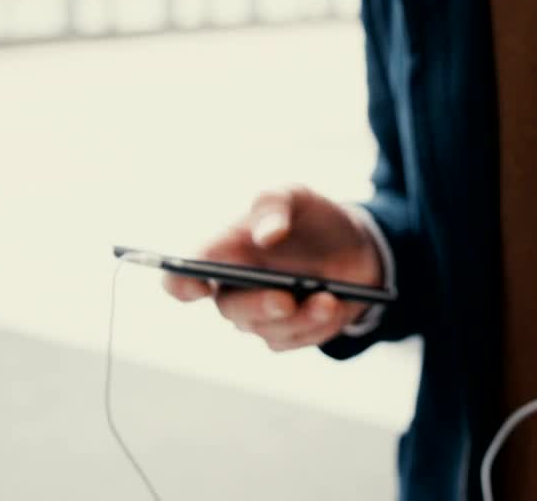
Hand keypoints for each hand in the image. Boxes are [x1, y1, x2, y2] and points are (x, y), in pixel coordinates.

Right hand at [163, 186, 382, 351]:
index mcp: (222, 255)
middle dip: (258, 305)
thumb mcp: (296, 197)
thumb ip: (274, 205)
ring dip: (300, 316)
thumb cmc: (311, 219)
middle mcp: (234, 290)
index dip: (180, 285)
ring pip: (268, 329)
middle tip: (285, 299)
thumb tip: (265, 235)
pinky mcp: (288, 334)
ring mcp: (260, 316)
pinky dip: (317, 324)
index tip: (199, 285)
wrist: (355, 246)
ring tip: (328, 299)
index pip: (181, 278)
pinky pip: (295, 339)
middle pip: (230, 310)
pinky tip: (334, 305)